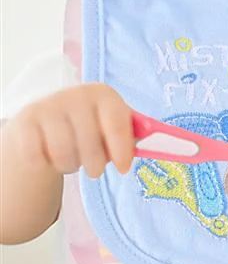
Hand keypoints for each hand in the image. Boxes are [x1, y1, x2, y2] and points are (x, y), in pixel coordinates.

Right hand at [6, 84, 134, 177]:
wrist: (46, 122)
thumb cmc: (90, 126)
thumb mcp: (112, 125)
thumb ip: (134, 135)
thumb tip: (166, 143)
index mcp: (104, 94)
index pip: (118, 123)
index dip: (122, 149)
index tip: (123, 169)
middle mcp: (76, 95)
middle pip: (90, 144)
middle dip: (96, 164)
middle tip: (95, 169)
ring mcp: (49, 106)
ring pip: (64, 154)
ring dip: (70, 166)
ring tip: (73, 160)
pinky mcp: (25, 121)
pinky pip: (38, 157)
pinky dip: (46, 164)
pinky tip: (50, 155)